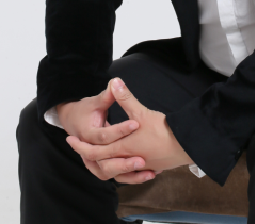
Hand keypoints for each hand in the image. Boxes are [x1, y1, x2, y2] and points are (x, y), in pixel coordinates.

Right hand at [58, 81, 153, 182]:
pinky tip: (150, 174)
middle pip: (106, 162)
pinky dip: (131, 177)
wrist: (72, 121)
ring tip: (148, 169)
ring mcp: (94, 162)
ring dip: (129, 173)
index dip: (121, 130)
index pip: (105, 135)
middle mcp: (88, 152)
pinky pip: (116, 176)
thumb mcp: (95, 102)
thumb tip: (116, 81)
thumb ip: (108, 95)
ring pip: (110, 172)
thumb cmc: (85, 110)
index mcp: (87, 134)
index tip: (137, 124)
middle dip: (125, 162)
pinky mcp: (102, 166)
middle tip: (142, 159)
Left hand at [66, 77, 193, 183]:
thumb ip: (125, 98)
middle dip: (88, 156)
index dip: (81, 146)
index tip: (70, 140)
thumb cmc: (161, 129)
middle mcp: (127, 160)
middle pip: (102, 164)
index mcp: (122, 147)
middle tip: (79, 150)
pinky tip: (124, 165)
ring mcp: (139, 167)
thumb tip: (114, 81)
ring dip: (105, 166)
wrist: (184, 144)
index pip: (95, 150)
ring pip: (116, 173)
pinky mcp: (150, 167)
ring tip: (98, 160)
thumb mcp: (140, 112)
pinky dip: (123, 171)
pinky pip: (130, 174)